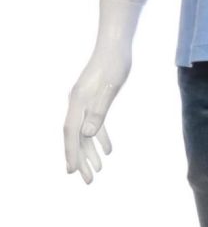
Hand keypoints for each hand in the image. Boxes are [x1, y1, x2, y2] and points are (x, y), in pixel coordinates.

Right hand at [63, 43, 130, 183]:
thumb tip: (86, 134)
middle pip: (76, 137)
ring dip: (91, 152)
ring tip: (98, 170)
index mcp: (78, 102)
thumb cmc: (115, 64)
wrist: (116, 44)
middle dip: (81, 160)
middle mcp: (78, 103)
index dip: (72, 153)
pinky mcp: (94, 98)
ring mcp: (85, 101)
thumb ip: (98, 111)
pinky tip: (109, 150)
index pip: (72, 133)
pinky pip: (95, 123)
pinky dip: (101, 137)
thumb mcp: (110, 88)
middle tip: (87, 181)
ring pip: (85, 132)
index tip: (72, 172)